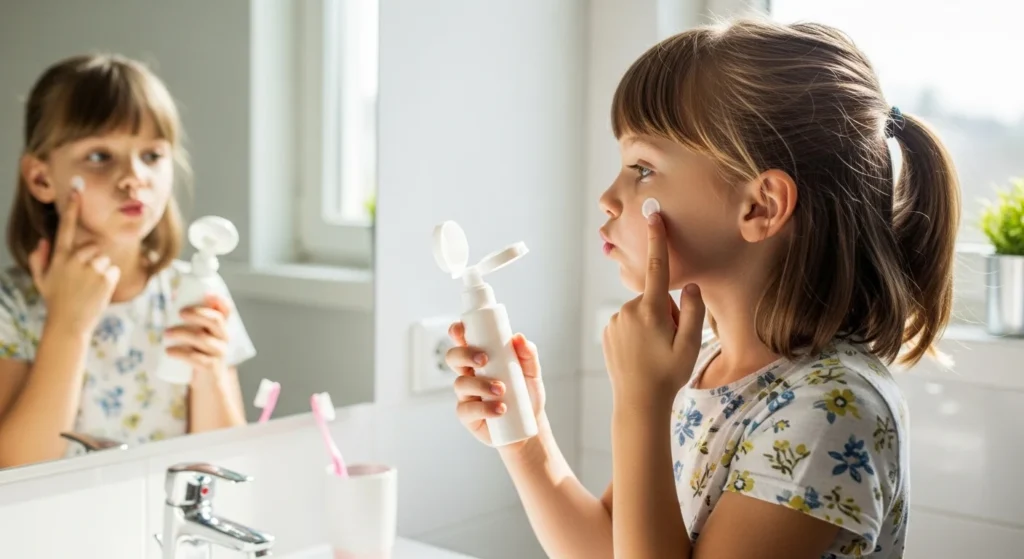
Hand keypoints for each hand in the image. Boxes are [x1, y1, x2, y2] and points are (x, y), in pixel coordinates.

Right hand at [29, 189, 119, 335]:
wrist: (69, 323)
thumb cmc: (56, 301)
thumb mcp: (41, 280)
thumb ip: (39, 259)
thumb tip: (43, 240)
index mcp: (59, 256)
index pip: (65, 226)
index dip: (71, 207)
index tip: (77, 189)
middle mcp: (75, 259)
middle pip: (93, 246)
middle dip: (92, 259)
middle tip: (83, 279)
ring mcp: (91, 267)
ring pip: (104, 258)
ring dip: (100, 270)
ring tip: (89, 287)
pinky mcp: (106, 276)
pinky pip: (113, 270)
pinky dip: (109, 280)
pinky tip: (97, 291)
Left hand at [165, 294, 230, 377]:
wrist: (208, 383)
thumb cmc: (199, 354)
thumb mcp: (200, 336)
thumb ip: (192, 321)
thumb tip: (175, 298)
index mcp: (222, 328)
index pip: (227, 310)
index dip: (220, 300)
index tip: (206, 294)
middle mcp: (224, 338)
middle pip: (215, 320)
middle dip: (197, 313)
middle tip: (179, 312)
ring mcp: (219, 353)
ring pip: (202, 338)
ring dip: (181, 333)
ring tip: (165, 333)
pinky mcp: (211, 368)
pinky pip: (196, 358)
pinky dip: (180, 353)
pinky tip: (168, 350)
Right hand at [446, 322, 545, 448]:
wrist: (528, 425)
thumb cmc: (525, 394)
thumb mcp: (531, 372)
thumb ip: (528, 354)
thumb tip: (518, 338)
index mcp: (480, 357)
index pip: (462, 340)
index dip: (457, 332)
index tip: (462, 330)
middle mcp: (469, 373)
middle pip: (453, 357)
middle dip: (465, 355)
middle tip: (484, 360)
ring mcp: (466, 395)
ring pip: (460, 383)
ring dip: (480, 384)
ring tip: (502, 390)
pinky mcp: (467, 415)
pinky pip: (467, 409)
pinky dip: (484, 408)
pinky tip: (500, 409)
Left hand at [602, 212, 704, 409]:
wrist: (638, 402)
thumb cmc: (669, 374)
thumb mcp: (691, 345)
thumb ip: (694, 311)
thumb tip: (691, 287)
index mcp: (651, 310)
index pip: (656, 268)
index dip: (657, 240)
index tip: (653, 215)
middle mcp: (629, 310)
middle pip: (655, 299)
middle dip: (667, 313)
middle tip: (670, 342)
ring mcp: (615, 321)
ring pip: (642, 313)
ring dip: (652, 325)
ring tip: (655, 352)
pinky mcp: (608, 331)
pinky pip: (629, 323)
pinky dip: (638, 334)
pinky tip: (640, 355)